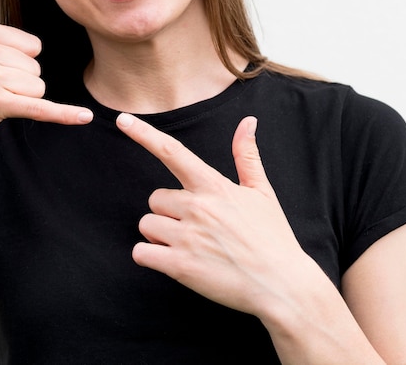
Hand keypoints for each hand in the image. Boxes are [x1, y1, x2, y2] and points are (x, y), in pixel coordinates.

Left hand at [116, 113, 307, 317]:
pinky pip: (142, 253)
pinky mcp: (180, 266)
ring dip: (160, 236)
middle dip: (169, 213)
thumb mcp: (262, 192)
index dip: (144, 134)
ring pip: (147, 225)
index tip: (123, 120)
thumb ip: (246, 155)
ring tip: (190, 247)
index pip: (172, 152)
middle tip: (196, 228)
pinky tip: (173, 261)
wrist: (283, 286)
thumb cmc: (272, 237)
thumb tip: (248, 122)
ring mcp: (187, 237)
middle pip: (155, 199)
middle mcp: (197, 207)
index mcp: (213, 186)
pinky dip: (150, 257)